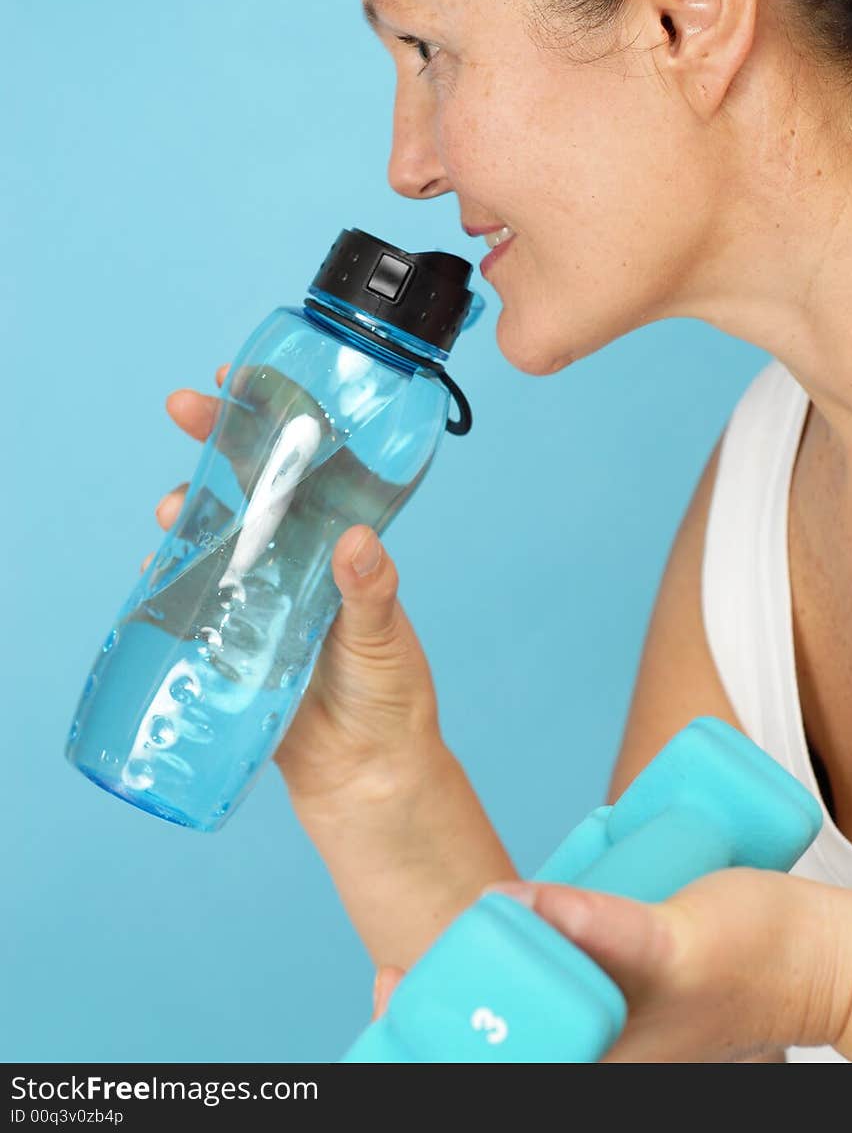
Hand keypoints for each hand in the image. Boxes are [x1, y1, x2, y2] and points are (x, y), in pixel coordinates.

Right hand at [147, 364, 444, 812]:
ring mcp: (260, 594)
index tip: (247, 379)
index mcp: (340, 543)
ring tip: (174, 507)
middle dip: (217, 441)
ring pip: (218, 535)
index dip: (277, 421)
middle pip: (251, 486)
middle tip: (187, 406)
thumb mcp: (385, 640)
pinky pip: (196, 595)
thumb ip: (370, 593)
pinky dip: (173, 576)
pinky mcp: (232, 636)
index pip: (307, 469)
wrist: (365, 774)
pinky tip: (158, 564)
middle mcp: (297, 558)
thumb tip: (357, 542)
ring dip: (191, 510)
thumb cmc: (391, 697)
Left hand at [371, 869, 851, 1060]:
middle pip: (496, 1043)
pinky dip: (515, 968)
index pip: (492, 1066)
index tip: (385, 990)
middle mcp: (595, 1051)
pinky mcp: (623, 995)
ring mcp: (608, 1027)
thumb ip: (601, 928)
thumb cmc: (759, 955)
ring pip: (520, 1018)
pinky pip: (553, 991)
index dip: (427, 1044)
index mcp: (595, 1060)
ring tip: (430, 954)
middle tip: (391, 972)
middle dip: (438, 1013)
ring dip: (473, 989)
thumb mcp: (675, 939)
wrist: (820, 955)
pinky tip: (501, 931)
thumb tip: (519, 907)